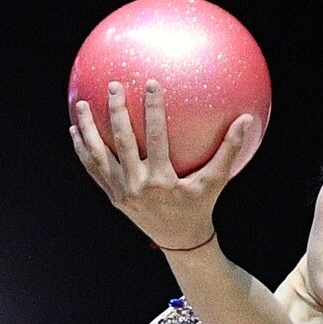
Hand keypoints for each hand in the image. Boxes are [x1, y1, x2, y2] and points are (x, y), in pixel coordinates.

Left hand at [69, 78, 252, 248]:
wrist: (179, 240)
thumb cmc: (200, 206)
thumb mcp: (215, 181)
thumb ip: (229, 150)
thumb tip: (247, 119)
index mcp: (162, 181)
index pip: (155, 137)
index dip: (152, 110)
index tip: (150, 83)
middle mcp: (138, 186)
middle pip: (122, 143)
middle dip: (116, 112)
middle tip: (113, 85)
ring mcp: (122, 193)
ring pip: (100, 157)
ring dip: (88, 131)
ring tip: (80, 105)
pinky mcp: (113, 197)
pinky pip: (94, 171)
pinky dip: (83, 152)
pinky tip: (75, 131)